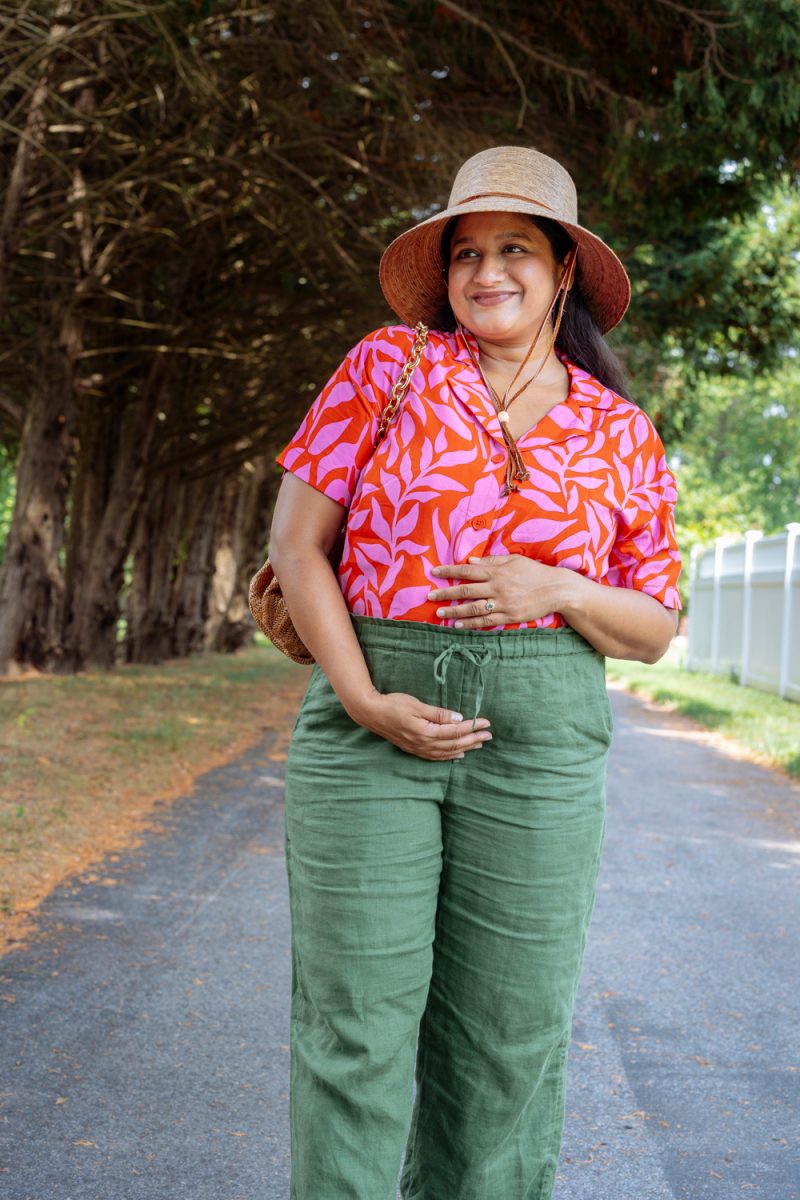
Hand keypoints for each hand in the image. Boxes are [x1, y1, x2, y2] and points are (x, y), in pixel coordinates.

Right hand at [346, 689, 491, 760]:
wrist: (371, 713)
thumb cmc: (393, 704)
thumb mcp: (416, 705)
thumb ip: (438, 714)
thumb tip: (459, 718)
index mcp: (425, 732)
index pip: (454, 731)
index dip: (471, 727)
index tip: (485, 722)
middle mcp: (423, 744)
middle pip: (454, 744)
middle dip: (473, 739)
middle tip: (489, 735)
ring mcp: (418, 749)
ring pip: (447, 752)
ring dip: (465, 748)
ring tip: (479, 744)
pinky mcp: (413, 749)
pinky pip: (436, 757)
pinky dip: (450, 756)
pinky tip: (459, 754)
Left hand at [428, 553, 567, 627]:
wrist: (556, 589)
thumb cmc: (534, 572)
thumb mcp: (514, 560)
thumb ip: (491, 562)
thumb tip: (470, 563)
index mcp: (497, 571)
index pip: (467, 570)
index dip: (449, 571)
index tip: (434, 572)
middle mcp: (497, 587)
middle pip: (465, 590)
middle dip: (445, 593)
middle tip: (429, 596)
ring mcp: (503, 603)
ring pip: (473, 608)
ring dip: (454, 611)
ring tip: (439, 613)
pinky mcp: (509, 616)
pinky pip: (486, 621)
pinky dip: (471, 623)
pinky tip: (458, 625)